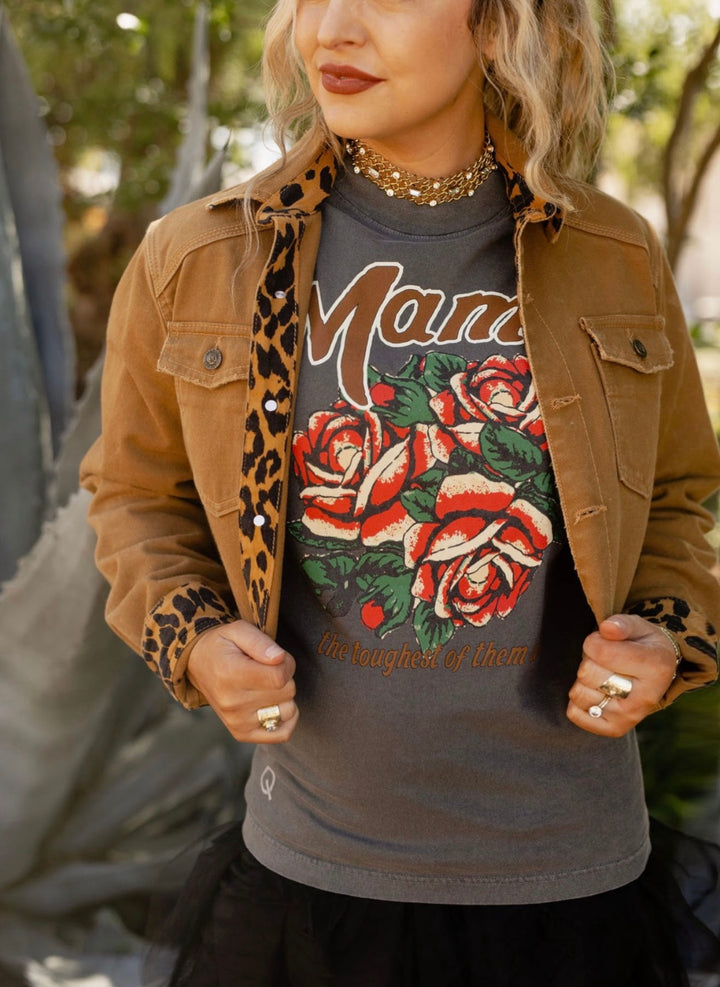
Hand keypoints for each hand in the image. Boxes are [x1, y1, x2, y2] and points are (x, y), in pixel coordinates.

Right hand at [186, 620, 297, 742]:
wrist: (198, 664)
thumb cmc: (222, 646)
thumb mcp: (238, 630)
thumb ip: (261, 642)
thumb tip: (280, 658)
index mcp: (232, 674)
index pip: (279, 676)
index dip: (286, 663)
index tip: (276, 657)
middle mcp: (232, 702)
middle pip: (286, 692)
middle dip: (285, 677)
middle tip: (267, 669)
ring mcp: (237, 721)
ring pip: (287, 711)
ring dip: (284, 697)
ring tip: (266, 686)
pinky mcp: (242, 733)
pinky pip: (281, 734)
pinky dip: (287, 720)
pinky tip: (276, 705)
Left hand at [567, 614, 677, 736]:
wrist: (656, 673)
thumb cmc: (642, 645)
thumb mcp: (639, 627)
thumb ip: (622, 624)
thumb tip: (607, 629)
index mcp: (655, 667)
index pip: (601, 651)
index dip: (593, 641)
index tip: (604, 641)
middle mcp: (645, 698)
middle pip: (587, 672)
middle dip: (589, 660)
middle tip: (604, 660)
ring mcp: (630, 717)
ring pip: (579, 693)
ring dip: (583, 680)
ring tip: (602, 674)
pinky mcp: (614, 729)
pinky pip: (575, 714)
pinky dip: (577, 700)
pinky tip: (595, 691)